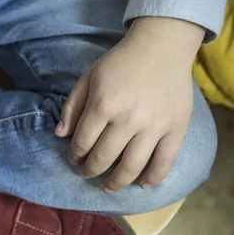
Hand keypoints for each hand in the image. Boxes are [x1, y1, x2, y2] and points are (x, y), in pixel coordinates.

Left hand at [55, 18, 203, 191]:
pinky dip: (154, 178)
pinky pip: (165, 162)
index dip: (75, 155)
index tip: (73, 159)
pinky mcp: (175, 129)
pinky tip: (143, 186)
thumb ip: (72, 107)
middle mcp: (128, 120)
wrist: (161, 47)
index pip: (83, 142)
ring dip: (116, 182)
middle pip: (104, 158)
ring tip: (108, 187)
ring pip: (132, 167)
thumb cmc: (120, 63)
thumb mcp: (88, 78)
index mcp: (104, 105)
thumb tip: (60, 135)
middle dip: (90, 170)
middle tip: (86, 173)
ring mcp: (154, 127)